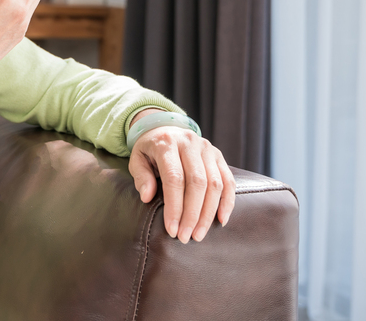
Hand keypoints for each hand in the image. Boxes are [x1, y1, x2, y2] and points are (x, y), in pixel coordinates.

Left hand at [128, 122, 235, 243]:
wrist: (164, 128)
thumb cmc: (148, 150)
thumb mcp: (137, 159)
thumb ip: (141, 177)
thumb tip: (147, 197)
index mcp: (167, 143)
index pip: (174, 178)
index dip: (174, 206)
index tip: (171, 229)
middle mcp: (190, 143)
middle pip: (197, 183)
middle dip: (192, 214)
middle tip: (186, 237)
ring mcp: (207, 148)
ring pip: (215, 184)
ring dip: (208, 213)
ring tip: (199, 234)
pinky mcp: (218, 155)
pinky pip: (228, 180)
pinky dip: (227, 202)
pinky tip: (221, 220)